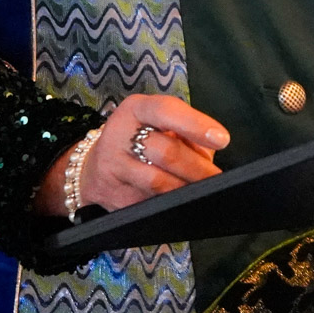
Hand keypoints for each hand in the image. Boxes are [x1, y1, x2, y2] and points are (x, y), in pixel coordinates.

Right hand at [37, 94, 228, 215]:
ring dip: (185, 188)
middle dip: (197, 167)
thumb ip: (185, 130)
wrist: (91, 168)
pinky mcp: (112, 195)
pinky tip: (179, 201)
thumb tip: (210, 150)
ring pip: (157, 182)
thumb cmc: (137, 139)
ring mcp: (113, 166)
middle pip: (166, 151)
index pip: (167, 111)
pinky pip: (148, 202)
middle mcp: (120, 133)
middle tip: (216, 176)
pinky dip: (169, 203)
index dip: (195, 125)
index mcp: (136, 108)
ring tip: (202, 190)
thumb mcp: (156, 122)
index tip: (221, 139)